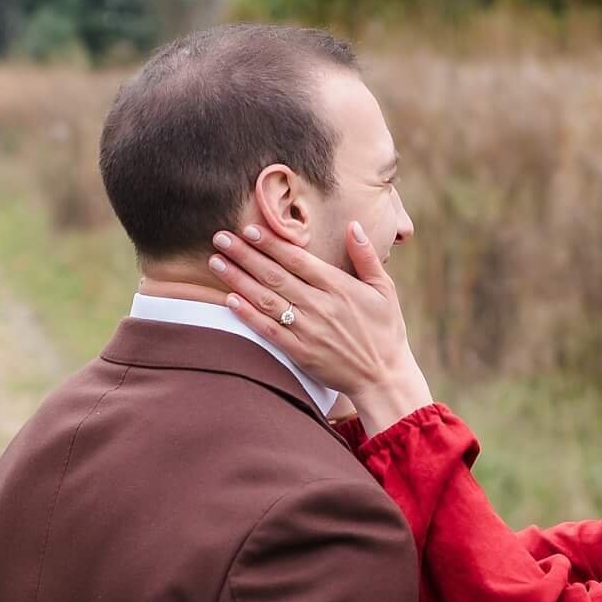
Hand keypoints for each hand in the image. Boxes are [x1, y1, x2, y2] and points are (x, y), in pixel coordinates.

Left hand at [208, 222, 434, 429]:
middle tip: (220, 238)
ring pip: (266, 299)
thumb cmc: (385, 330)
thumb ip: (366, 256)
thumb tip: (353, 224)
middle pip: (274, 275)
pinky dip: (247, 314)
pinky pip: (268, 330)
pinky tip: (228, 299)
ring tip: (216, 262)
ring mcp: (308, 330)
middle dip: (244, 254)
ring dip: (238, 279)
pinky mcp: (299, 352)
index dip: (271, 243)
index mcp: (339, 287)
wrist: (383, 377)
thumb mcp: (384, 289)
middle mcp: (320, 306)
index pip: (297, 259)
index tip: (248, 229)